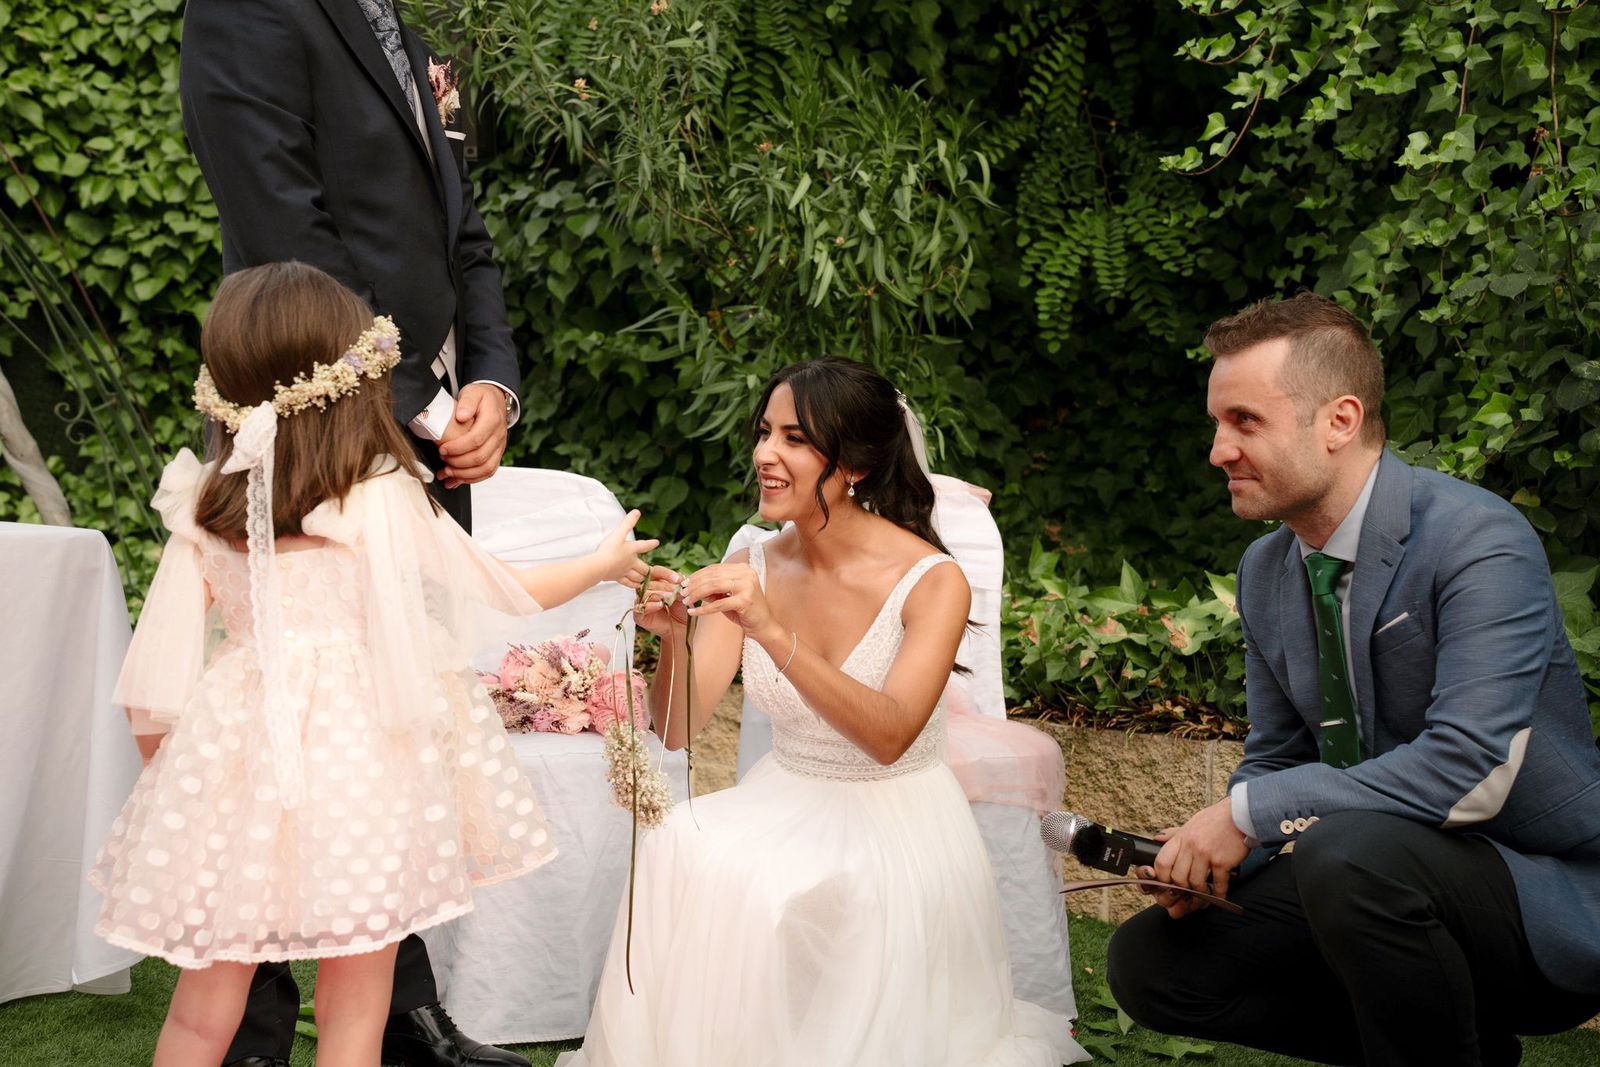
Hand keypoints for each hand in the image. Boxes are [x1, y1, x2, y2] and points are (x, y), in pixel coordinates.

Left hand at [437, 383, 510, 487]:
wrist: (495, 400)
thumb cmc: (481, 398)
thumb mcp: (473, 392)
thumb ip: (467, 402)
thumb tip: (462, 416)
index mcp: (492, 421)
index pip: (476, 440)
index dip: (458, 448)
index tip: (442, 449)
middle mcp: (498, 436)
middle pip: (480, 457)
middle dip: (458, 463)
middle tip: (442, 460)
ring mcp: (499, 447)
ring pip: (486, 468)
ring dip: (465, 475)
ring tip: (447, 473)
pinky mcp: (496, 454)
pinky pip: (488, 472)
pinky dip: (471, 479)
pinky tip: (456, 480)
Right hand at [593, 509, 659, 585]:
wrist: (599, 566)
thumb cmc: (609, 550)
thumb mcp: (619, 533)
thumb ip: (628, 522)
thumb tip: (637, 512)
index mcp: (632, 550)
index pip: (644, 546)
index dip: (650, 544)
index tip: (656, 543)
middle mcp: (630, 563)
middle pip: (643, 568)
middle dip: (650, 570)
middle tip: (655, 571)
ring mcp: (624, 572)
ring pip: (637, 577)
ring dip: (643, 578)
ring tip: (647, 580)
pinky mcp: (616, 578)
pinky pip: (627, 583)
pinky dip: (633, 585)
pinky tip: (634, 586)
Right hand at [634, 564, 688, 636]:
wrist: (681, 629)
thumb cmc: (682, 611)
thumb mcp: (683, 595)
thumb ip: (680, 586)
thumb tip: (682, 576)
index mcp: (655, 582)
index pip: (656, 572)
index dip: (667, 573)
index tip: (680, 579)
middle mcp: (645, 591)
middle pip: (650, 582)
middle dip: (665, 586)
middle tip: (676, 590)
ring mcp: (641, 603)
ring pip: (645, 593)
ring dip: (659, 595)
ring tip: (671, 598)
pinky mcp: (638, 615)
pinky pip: (641, 607)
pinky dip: (651, 605)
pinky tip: (661, 605)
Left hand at [681, 562, 777, 642]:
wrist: (764, 626)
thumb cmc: (744, 611)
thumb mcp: (727, 597)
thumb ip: (712, 589)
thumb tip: (690, 586)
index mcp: (743, 568)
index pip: (714, 568)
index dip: (697, 575)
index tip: (684, 583)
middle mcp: (746, 573)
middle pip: (712, 576)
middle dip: (694, 585)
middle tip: (681, 592)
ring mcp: (747, 586)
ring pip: (713, 587)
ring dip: (696, 594)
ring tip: (686, 601)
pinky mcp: (745, 601)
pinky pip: (718, 604)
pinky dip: (703, 609)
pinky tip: (693, 612)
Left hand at [1144, 798, 1248, 919]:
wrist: (1239, 814)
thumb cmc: (1216, 819)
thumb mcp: (1191, 823)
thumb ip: (1174, 834)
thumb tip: (1157, 838)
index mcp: (1180, 838)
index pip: (1161, 862)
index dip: (1162, 878)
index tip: (1168, 885)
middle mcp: (1190, 846)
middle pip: (1177, 877)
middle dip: (1182, 890)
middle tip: (1187, 895)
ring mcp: (1205, 854)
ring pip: (1195, 883)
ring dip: (1200, 894)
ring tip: (1204, 895)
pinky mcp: (1222, 861)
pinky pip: (1217, 884)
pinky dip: (1218, 894)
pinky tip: (1219, 896)